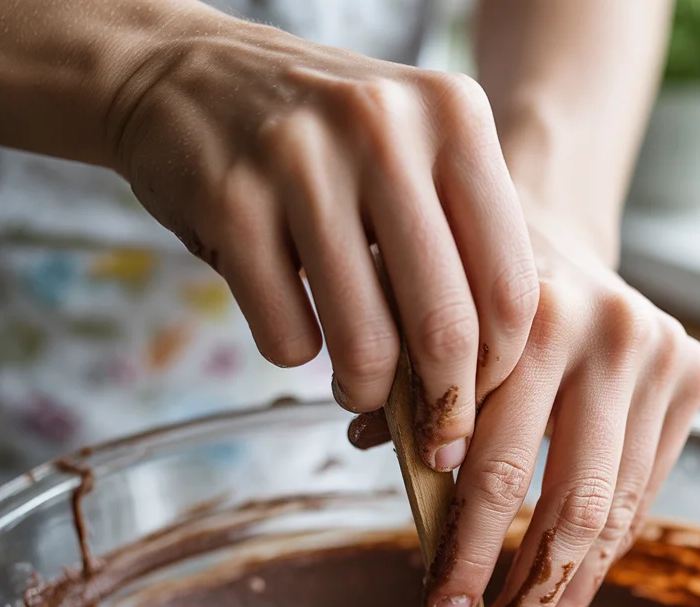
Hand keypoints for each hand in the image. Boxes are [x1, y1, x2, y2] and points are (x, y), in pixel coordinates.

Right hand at [106, 3, 537, 470]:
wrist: (189, 77)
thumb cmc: (325, 144)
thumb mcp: (413, 157)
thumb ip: (459, 247)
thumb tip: (481, 384)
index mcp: (454, 117)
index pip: (510, 286)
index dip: (499, 369)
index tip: (477, 400)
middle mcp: (384, 128)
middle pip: (446, 328)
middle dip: (441, 406)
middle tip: (431, 434)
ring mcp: (301, 162)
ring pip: (365, 344)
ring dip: (365, 392)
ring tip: (359, 384)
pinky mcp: (230, 201)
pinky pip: (288, 338)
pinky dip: (296, 354)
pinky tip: (293, 320)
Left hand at [353, 209, 699, 606]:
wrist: (549, 224)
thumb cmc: (465, 290)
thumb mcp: (420, 328)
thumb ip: (402, 393)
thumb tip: (364, 449)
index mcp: (533, 316)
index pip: (493, 465)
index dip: (464, 547)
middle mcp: (612, 333)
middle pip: (566, 502)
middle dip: (520, 591)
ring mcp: (662, 354)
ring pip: (614, 512)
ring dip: (565, 594)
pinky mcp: (693, 374)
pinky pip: (642, 494)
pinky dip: (599, 559)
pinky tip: (562, 606)